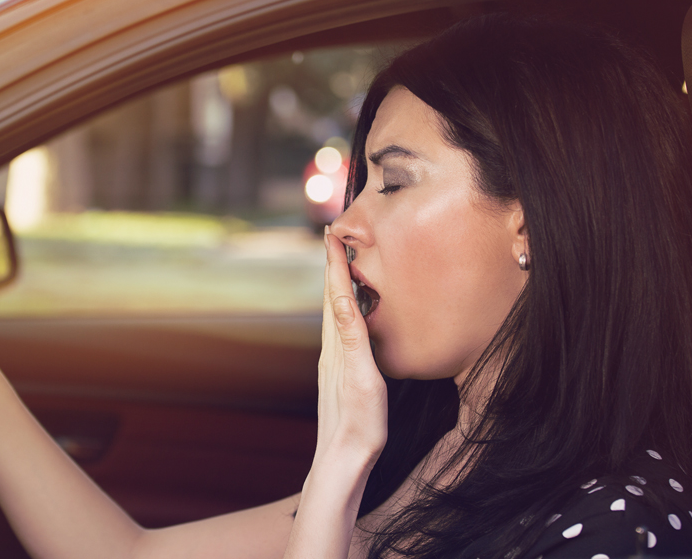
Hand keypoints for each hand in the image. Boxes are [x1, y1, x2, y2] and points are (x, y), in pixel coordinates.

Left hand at [316, 227, 387, 468]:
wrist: (344, 460)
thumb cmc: (359, 422)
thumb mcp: (361, 376)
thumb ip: (352, 337)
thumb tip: (340, 297)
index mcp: (336, 345)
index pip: (334, 294)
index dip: (334, 262)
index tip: (332, 232)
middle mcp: (330, 350)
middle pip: (331, 299)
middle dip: (333, 267)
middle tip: (335, 239)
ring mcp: (333, 363)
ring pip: (335, 315)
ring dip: (338, 287)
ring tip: (342, 266)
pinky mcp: (340, 375)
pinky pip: (341, 332)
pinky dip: (345, 312)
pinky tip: (351, 318)